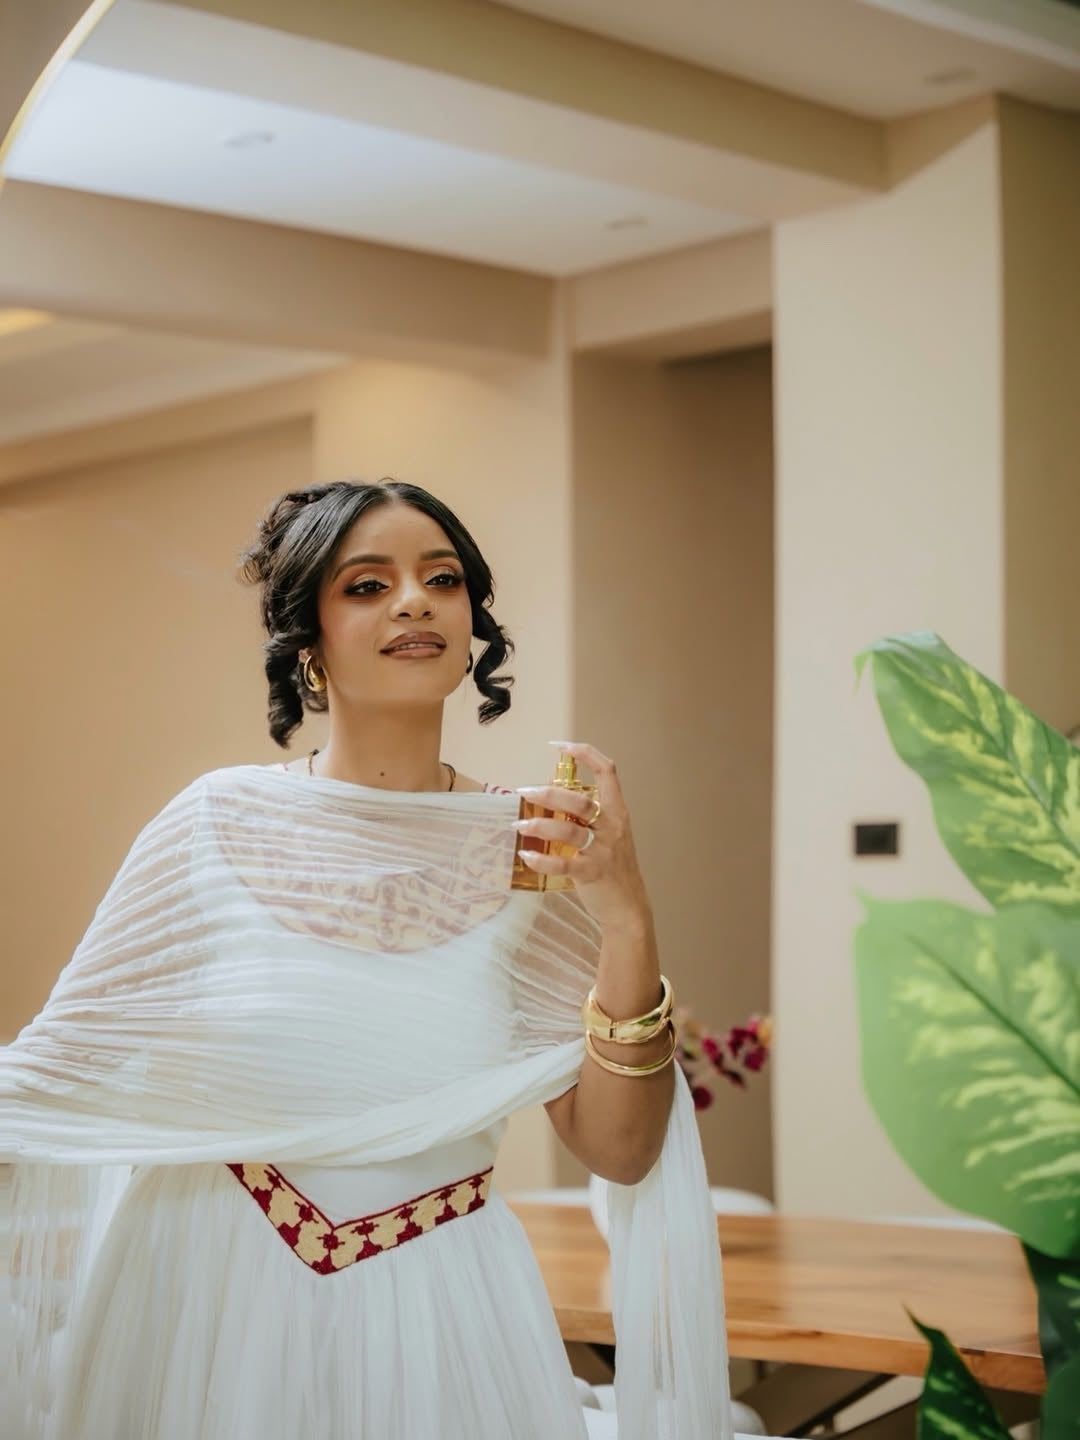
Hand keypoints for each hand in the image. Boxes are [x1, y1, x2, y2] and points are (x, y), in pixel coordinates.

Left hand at [514, 742, 651, 931]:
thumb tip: (551, 799)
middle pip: (580, 802)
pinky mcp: (592, 874)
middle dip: (549, 794)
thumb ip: (587, 817)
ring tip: (518, 825)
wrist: (629, 907)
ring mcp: (604, 851)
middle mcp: (613, 827)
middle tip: (524, 790)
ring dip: (540, 826)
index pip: (607, 771)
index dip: (584, 753)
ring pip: (569, 831)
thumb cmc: (613, 867)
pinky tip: (526, 855)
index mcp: (617, 812)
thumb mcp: (609, 835)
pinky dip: (542, 860)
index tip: (559, 745)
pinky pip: (564, 864)